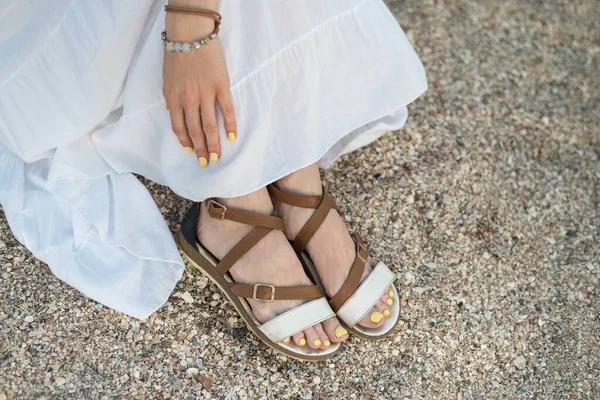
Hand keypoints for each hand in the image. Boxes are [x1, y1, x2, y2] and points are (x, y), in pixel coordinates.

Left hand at [162, 7, 235, 165]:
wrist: (190, 33)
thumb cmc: (177, 54)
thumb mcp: (166, 78)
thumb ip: (170, 97)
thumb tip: (170, 110)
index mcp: (174, 98)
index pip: (179, 127)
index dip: (185, 141)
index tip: (191, 152)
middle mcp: (188, 100)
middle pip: (195, 131)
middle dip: (201, 149)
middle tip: (207, 163)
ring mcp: (205, 94)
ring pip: (209, 125)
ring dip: (214, 144)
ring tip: (218, 156)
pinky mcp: (221, 86)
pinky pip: (226, 110)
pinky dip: (230, 125)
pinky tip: (232, 137)